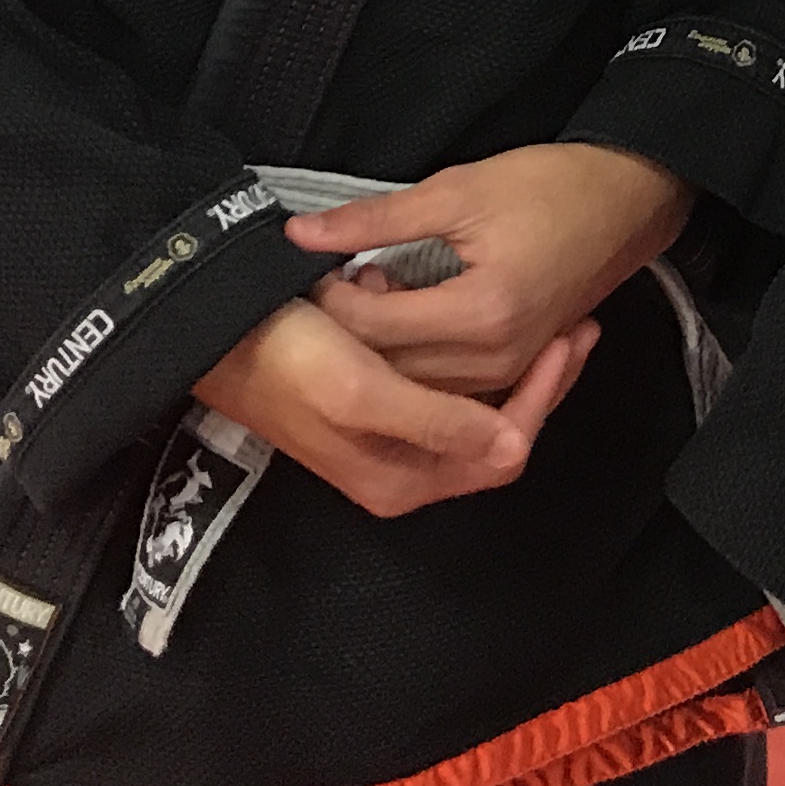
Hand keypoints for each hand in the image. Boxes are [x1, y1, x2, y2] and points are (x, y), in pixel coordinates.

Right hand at [192, 296, 598, 518]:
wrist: (210, 330)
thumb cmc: (286, 354)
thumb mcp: (362, 388)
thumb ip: (439, 422)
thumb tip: (514, 448)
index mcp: (401, 478)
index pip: (504, 451)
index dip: (544, 397)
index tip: (570, 336)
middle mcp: (398, 468)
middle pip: (494, 430)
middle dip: (535, 377)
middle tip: (574, 322)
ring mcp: (385, 436)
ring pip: (471, 403)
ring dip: (499, 359)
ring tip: (526, 309)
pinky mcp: (372, 403)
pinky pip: (439, 381)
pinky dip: (457, 346)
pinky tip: (458, 307)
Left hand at [294, 140, 697, 394]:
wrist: (628, 199)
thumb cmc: (553, 187)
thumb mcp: (459, 189)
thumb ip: (375, 219)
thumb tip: (302, 234)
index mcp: (481, 313)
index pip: (374, 329)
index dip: (330, 300)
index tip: (314, 268)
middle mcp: (496, 357)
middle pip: (389, 370)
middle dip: (349, 332)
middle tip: (331, 283)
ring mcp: (509, 369)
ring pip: (414, 386)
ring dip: (381, 350)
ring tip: (368, 294)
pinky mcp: (516, 368)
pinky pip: (446, 386)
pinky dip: (414, 362)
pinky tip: (403, 321)